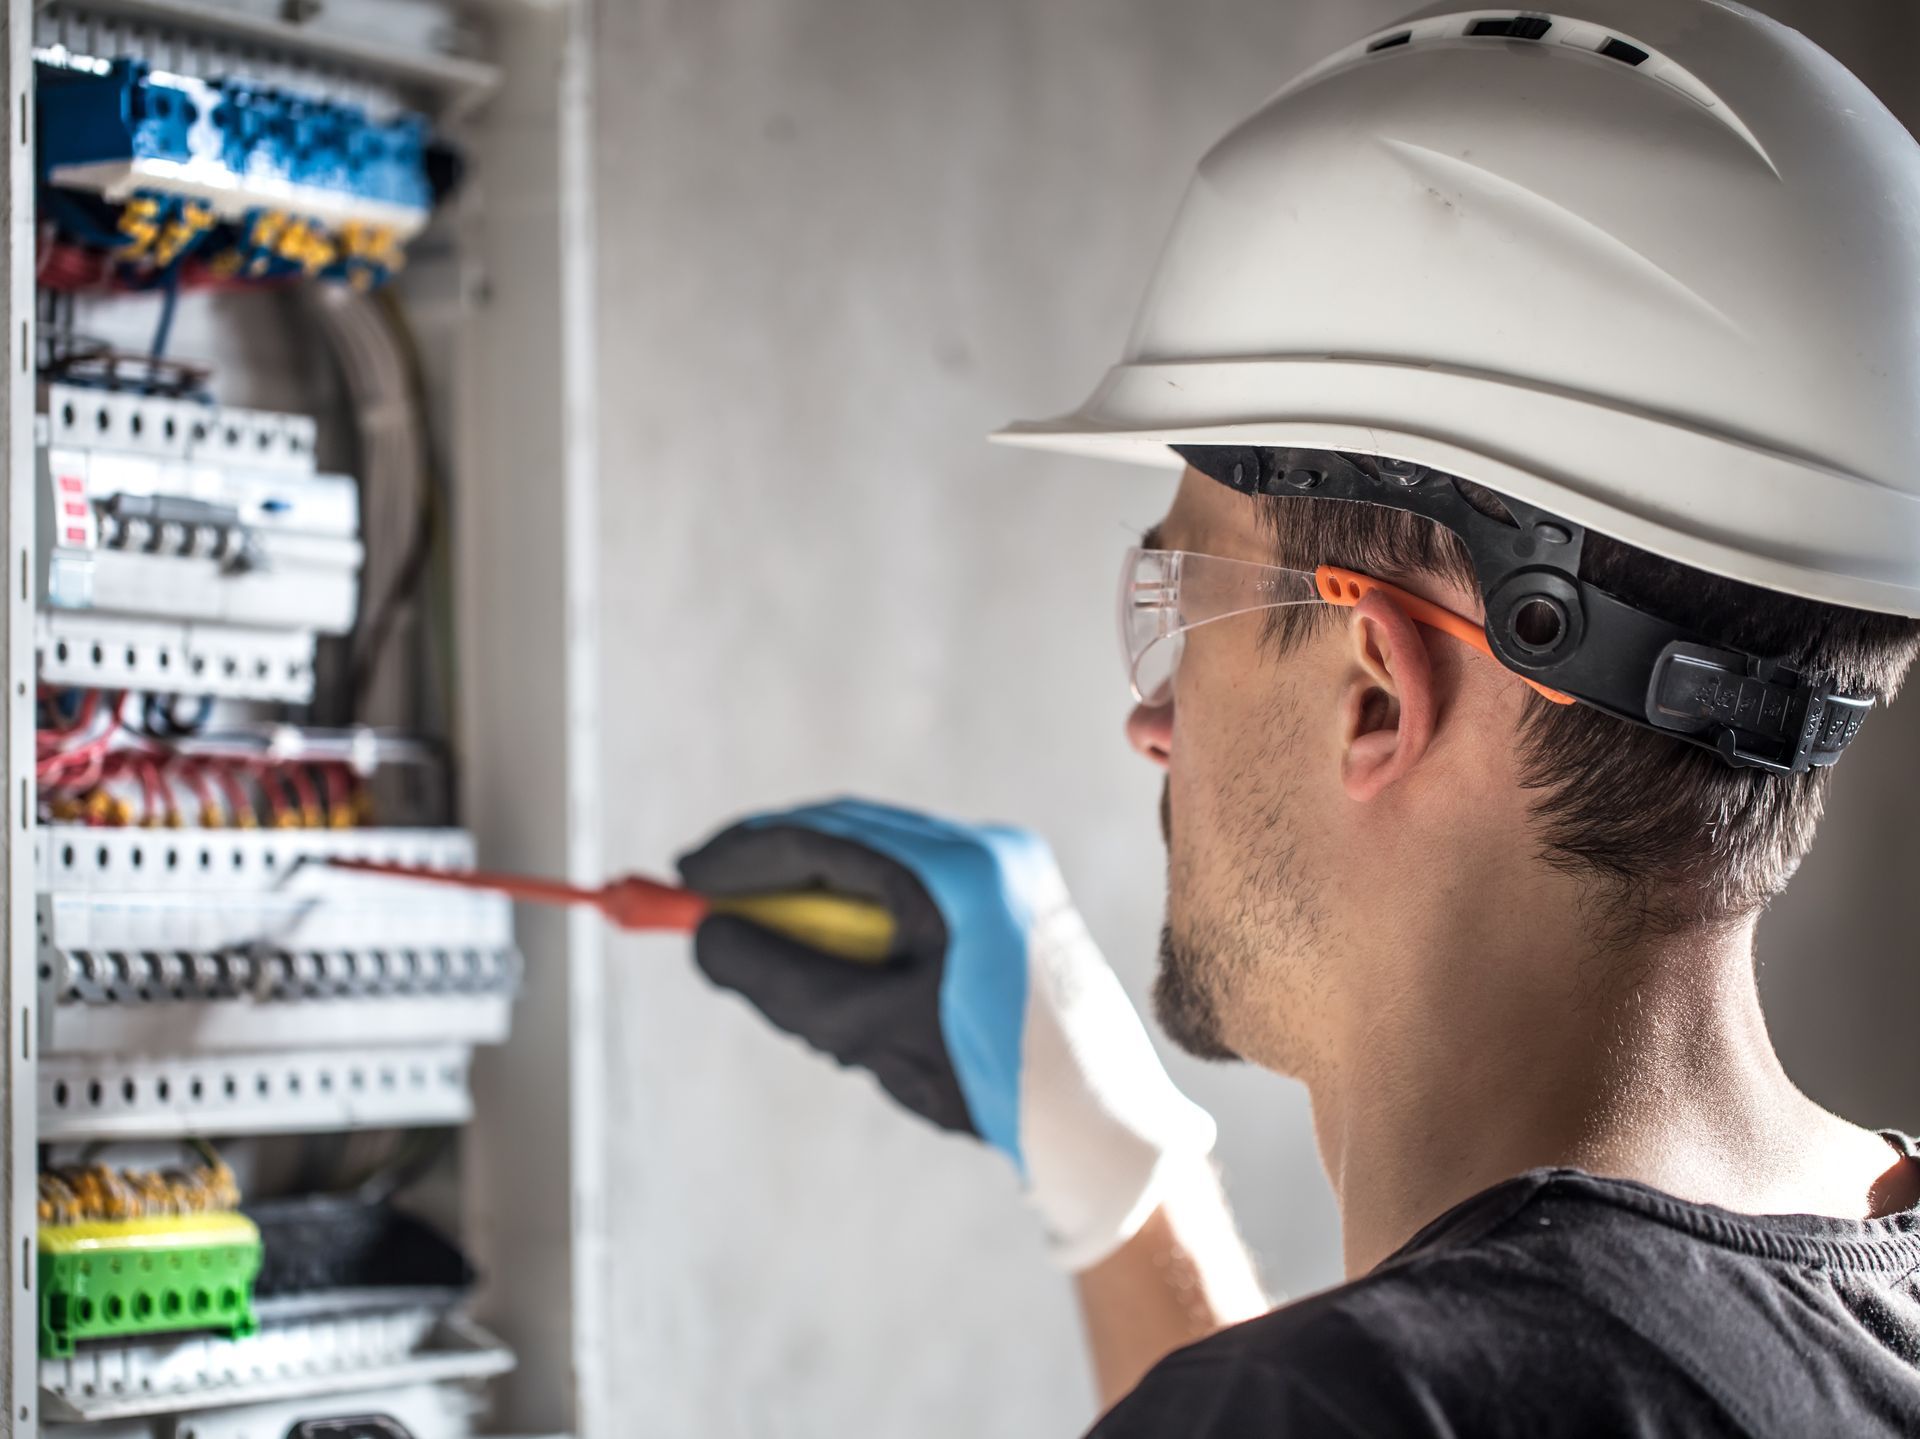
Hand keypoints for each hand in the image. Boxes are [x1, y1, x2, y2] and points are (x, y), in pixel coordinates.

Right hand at [677, 797, 1216, 1269]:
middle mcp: (992, 850)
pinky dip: (860, 902)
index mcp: (964, 875)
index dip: (747, 856)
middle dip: (772, 863)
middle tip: (701, 892)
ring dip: (813, 884)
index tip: (686, 875)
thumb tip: (706, 937)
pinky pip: (916, 879)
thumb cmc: (993, 1080)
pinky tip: (824, 943)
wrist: (1103, 1120)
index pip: (829, 839)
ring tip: (751, 927)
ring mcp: (1010, 866)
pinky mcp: (1015, 892)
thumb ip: (780, 979)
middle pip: (854, 833)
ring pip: (882, 854)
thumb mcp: (868, 1033)